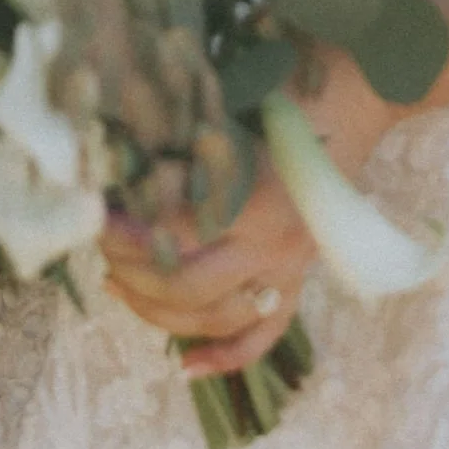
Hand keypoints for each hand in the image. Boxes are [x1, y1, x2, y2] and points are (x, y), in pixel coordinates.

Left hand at [101, 53, 392, 379]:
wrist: (357, 90)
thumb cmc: (288, 82)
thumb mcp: (230, 101)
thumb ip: (183, 138)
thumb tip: (113, 161)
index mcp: (258, 198)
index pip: (175, 235)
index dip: (124, 232)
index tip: (91, 214)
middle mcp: (277, 245)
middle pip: (189, 287)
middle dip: (134, 273)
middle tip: (101, 248)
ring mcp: (293, 268)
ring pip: (218, 319)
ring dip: (160, 312)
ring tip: (119, 286)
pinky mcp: (302, 277)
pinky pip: (266, 334)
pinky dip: (227, 356)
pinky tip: (187, 366)